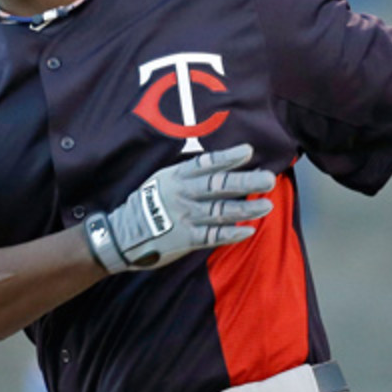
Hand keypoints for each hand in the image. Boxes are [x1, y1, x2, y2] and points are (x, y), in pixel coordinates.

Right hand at [84, 143, 275, 272]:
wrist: (123, 235)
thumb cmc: (145, 205)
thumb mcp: (161, 180)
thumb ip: (187, 174)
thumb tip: (217, 165)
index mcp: (177, 177)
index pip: (206, 164)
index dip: (228, 157)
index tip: (248, 151)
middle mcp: (183, 195)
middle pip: (218, 186)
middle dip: (245, 182)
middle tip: (268, 179)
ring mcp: (185, 217)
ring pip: (220, 211)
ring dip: (246, 209)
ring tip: (267, 205)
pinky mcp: (186, 239)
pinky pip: (212, 236)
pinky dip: (230, 234)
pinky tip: (247, 231)